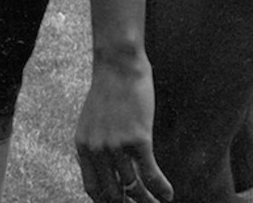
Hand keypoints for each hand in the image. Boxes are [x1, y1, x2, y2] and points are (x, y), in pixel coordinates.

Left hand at [76, 56, 172, 202]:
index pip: (93, 188)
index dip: (106, 202)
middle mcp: (96, 150)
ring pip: (134, 189)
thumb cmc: (109, 88)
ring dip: (147, 202)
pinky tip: (169, 195)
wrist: (118, 63)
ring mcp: (116, 146)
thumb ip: (95, 143)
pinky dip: (161, 189)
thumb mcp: (92, 119)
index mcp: (83, 146)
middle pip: (113, 195)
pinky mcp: (137, 139)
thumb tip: (107, 167)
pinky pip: (151, 175)